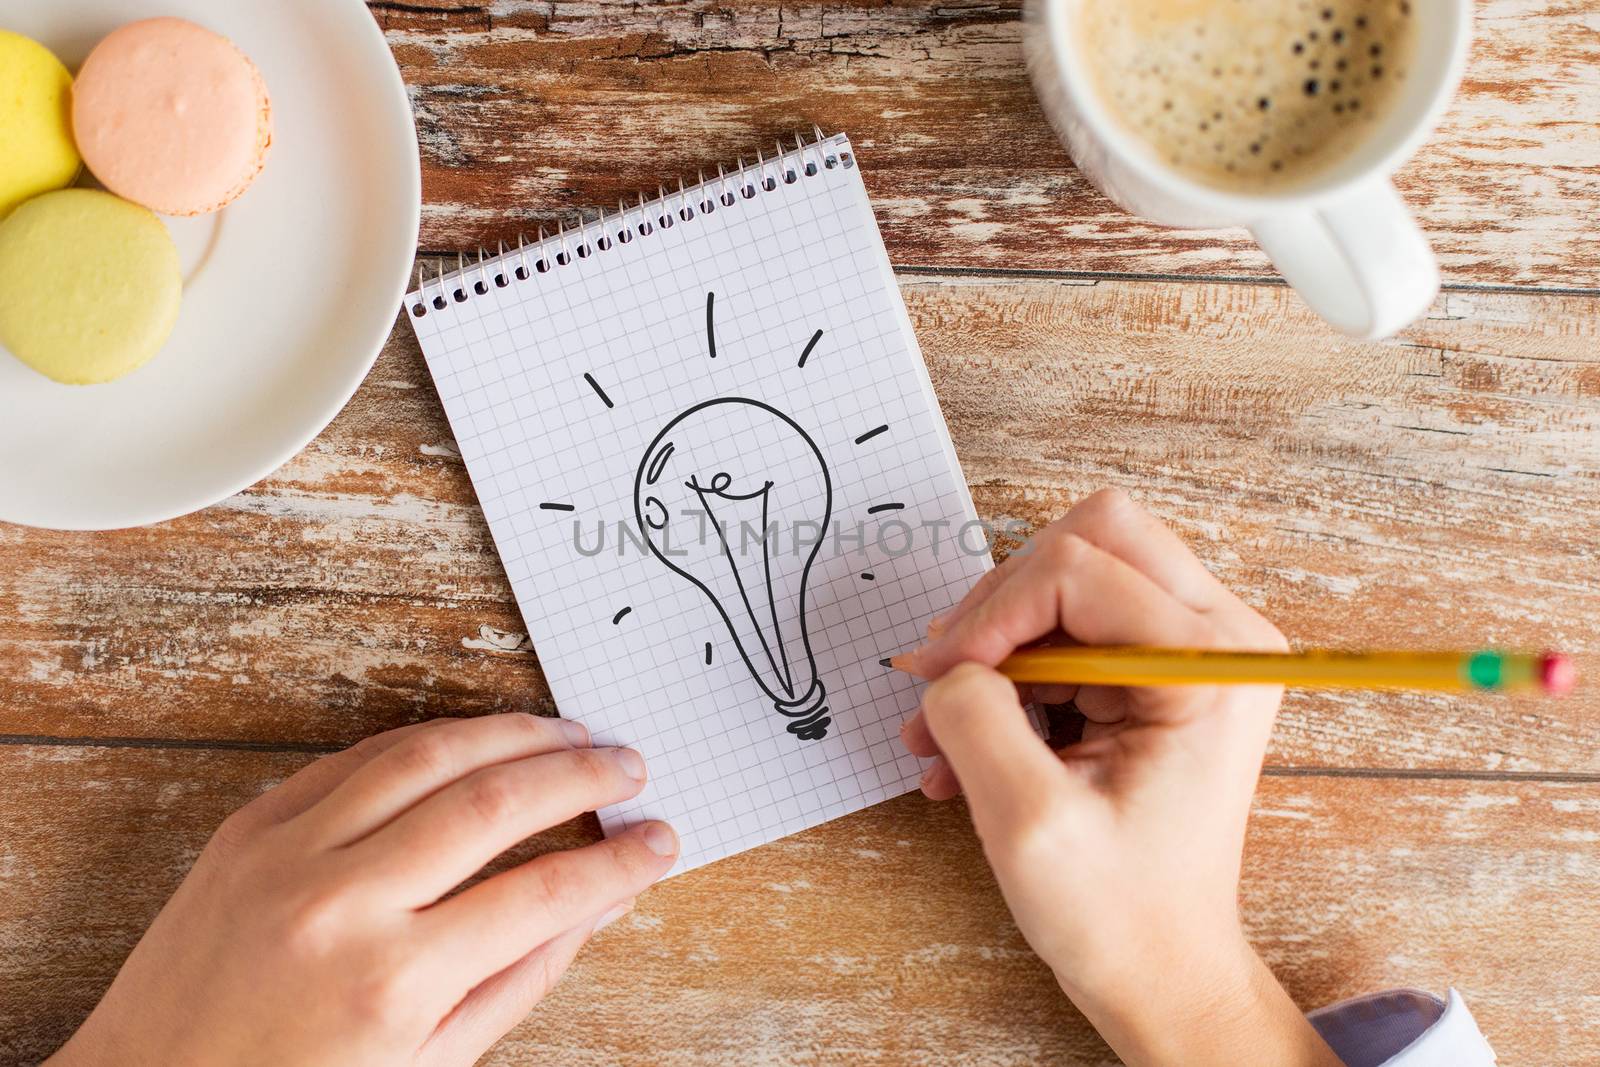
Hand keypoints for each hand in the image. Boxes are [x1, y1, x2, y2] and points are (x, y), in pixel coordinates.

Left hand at [49, 715, 677, 1066]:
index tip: (659, 841)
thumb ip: (522, 977)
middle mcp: (343, 904)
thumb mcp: (428, 1063)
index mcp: (394, 984)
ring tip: (570, 736)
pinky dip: (431, 740)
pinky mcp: (251, 824)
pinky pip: (359, 756)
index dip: (619, 861)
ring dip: (515, 734)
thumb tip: (602, 902)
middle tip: (630, 768)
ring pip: (430, 753)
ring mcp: (289, 853)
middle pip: (496, 802)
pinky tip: (477, 741)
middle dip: (582, 776)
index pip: (545, 894)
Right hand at [895, 490, 1340, 1066]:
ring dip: (996, 646)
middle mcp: (1220, 637)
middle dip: (1000, 606)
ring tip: (944, 730)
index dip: (991, 616)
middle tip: (948, 680)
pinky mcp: (1161, 671)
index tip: (937, 684)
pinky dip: (1009, 676)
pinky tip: (967, 744)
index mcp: (1210, 664)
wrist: (1164, 971)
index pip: (1077, 569)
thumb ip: (975, 719)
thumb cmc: (1120, 915)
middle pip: (1088, 539)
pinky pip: (1068, 628)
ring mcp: (1194, 649)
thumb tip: (946, 664)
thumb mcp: (1027, 821)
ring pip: (1070, 576)